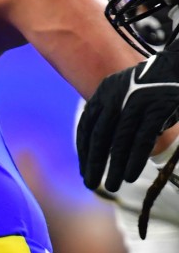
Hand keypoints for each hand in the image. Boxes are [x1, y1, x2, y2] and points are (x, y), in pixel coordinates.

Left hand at [78, 48, 178, 191]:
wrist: (175, 65)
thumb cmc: (149, 83)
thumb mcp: (122, 92)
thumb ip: (110, 113)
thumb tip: (101, 146)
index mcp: (103, 93)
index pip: (87, 127)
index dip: (83, 151)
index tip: (82, 169)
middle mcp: (115, 98)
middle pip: (100, 138)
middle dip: (94, 163)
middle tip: (90, 184)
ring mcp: (136, 103)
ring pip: (120, 142)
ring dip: (114, 167)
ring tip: (111, 186)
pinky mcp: (156, 109)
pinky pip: (142, 140)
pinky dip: (134, 160)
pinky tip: (130, 175)